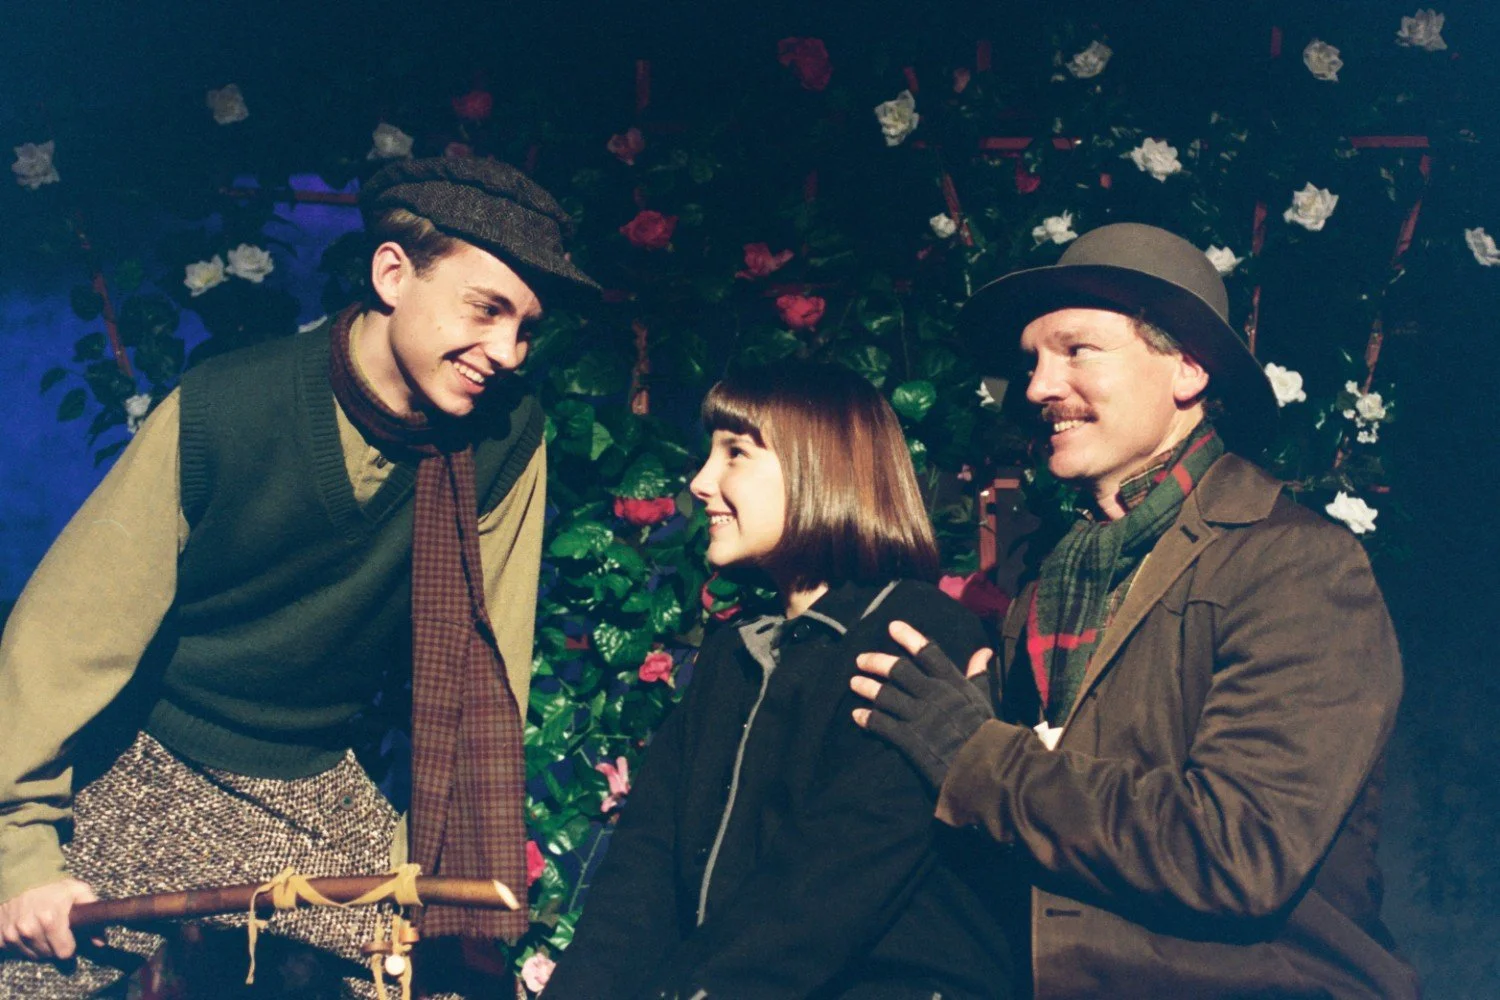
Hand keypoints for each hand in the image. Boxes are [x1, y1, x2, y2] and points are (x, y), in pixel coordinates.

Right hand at [0, 878, 98, 959]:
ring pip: (31, 955)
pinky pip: (13, 950)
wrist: (22, 875)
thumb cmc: (54, 885)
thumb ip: (93, 915)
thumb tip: (100, 943)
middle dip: (54, 946)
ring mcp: (12, 932)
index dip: (70, 946)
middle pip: (47, 954)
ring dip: (38, 947)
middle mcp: (29, 928)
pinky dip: (21, 945)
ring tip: (42, 931)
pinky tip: (28, 932)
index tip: (70, 939)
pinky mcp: (0, 935)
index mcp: (50, 919)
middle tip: (55, 932)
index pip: (64, 952)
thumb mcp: (79, 892)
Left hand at [851, 621, 994, 788]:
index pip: (928, 653)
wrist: (986, 768)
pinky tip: (856, 715)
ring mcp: (919, 716)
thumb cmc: (987, 734)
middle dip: (876, 662)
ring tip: (853, 682)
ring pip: (885, 695)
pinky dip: (866, 718)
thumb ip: (979, 675)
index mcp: (953, 683)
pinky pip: (881, 723)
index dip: (909, 637)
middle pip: (898, 670)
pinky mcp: (909, 738)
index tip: (892, 626)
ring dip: (866, 688)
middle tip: (860, 659)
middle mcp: (933, 694)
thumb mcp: (984, 699)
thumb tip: (983, 651)